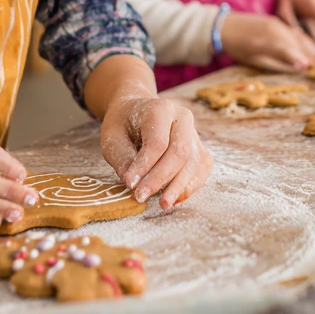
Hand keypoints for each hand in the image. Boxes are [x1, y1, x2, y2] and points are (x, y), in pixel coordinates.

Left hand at [101, 95, 211, 209]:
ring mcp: (194, 132)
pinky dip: (190, 185)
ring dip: (179, 186)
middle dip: (161, 178)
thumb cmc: (123, 124)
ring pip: (194, 162)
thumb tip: (133, 184)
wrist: (136, 110)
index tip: (130, 185)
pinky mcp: (199, 146)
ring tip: (163, 204)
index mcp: (160, 109)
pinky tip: (175, 197)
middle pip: (180, 152)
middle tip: (142, 197)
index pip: (157, 141)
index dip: (144, 166)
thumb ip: (122, 158)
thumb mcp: (112, 137)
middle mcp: (182, 118)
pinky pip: (201, 168)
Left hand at [220, 11, 314, 71]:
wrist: (225, 26)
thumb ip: (276, 64)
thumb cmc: (238, 48)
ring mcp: (276, 23)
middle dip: (309, 54)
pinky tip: (311, 46)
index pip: (288, 50)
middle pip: (296, 43)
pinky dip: (303, 39)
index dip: (300, 59)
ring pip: (297, 36)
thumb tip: (296, 69)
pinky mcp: (276, 21)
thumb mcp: (254, 60)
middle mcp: (274, 30)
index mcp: (266, 42)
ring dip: (309, 46)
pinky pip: (293, 30)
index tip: (309, 67)